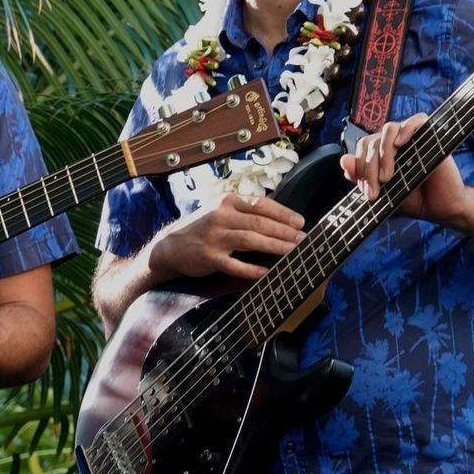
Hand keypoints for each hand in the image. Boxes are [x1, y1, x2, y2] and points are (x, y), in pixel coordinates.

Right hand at [148, 191, 304, 281]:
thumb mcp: (221, 211)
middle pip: (259, 222)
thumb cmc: (203, 228)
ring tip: (291, 251)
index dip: (283, 213)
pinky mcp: (208, 257)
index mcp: (228, 201)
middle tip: (303, 239)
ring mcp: (214, 237)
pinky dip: (251, 269)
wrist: (170, 246)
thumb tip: (280, 221)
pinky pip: (234, 264)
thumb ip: (245, 212)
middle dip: (284, 231)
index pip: (261, 204)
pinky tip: (266, 272)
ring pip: (250, 240)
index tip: (300, 222)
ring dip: (274, 246)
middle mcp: (221, 216)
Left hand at [341, 112, 471, 227]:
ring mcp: (413, 137)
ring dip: (383, 154)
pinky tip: (400, 144)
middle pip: (372, 141)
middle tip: (374, 192)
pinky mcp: (431, 135)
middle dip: (368, 168)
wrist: (439, 208)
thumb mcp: (382, 191)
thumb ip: (362, 177)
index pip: (363, 148)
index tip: (368, 193)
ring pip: (388, 129)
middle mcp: (396, 142)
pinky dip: (406, 128)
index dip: (360, 169)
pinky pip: (417, 120)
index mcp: (383, 151)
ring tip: (387, 177)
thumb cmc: (413, 199)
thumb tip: (344, 160)